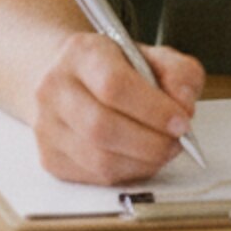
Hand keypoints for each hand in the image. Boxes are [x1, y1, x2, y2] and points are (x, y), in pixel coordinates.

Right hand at [25, 31, 206, 185]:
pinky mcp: (50, 157)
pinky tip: (139, 158)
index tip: (182, 121)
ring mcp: (47, 126)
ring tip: (162, 150)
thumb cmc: (112, 68)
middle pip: (102, 128)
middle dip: (151, 143)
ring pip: (99, 160)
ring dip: (142, 162)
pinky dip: (127, 173)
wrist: (66, 76)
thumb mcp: (151, 56)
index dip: (153, 109)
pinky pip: (95, 177)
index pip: (113, 85)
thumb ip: (179, 72)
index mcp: (80, 53)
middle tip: (177, 141)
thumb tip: (184, 103)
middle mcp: (54, 88)